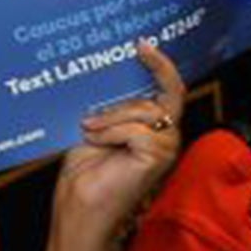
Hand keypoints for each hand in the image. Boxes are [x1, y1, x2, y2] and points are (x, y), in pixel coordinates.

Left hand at [57, 41, 185, 235]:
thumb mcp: (96, 128)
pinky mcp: (159, 157)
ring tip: (89, 127)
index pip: (169, 91)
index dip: (161, 66)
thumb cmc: (86, 174)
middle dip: (156, 69)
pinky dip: (112, 131)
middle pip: (170, 93)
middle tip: (139, 47)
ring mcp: (166, 147)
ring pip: (147, 110)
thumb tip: (106, 73)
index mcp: (152, 128)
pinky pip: (138, 129)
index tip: (143, 44)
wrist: (81, 206)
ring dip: (114, 115)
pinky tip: (95, 140)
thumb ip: (111, 106)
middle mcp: (166, 136)